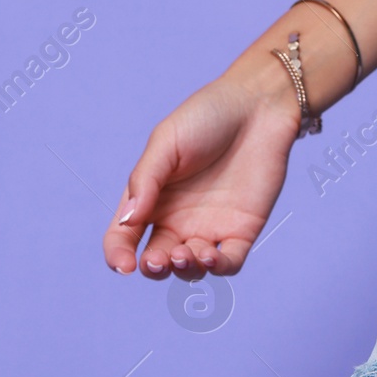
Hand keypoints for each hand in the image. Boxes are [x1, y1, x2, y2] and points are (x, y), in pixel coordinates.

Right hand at [102, 57, 302, 278]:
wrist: (259, 105)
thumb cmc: (207, 116)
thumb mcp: (166, 142)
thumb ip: (145, 180)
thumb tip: (128, 221)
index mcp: (150, 197)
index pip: (124, 236)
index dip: (118, 255)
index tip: (124, 265)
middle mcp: (176, 217)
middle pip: (157, 259)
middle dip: (155, 268)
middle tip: (160, 260)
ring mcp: (209, 226)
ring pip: (191, 267)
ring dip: (185, 270)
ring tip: (187, 254)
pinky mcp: (242, 229)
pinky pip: (229, 263)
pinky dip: (219, 269)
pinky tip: (212, 257)